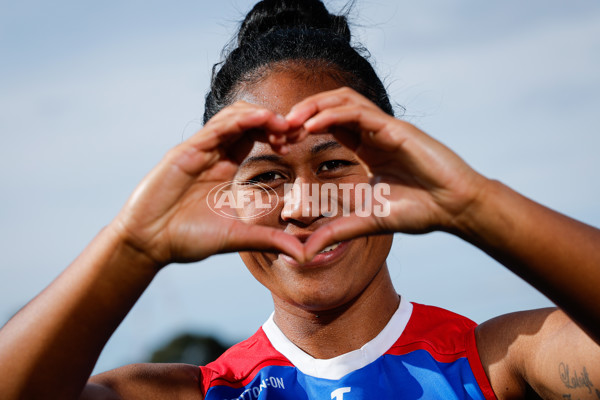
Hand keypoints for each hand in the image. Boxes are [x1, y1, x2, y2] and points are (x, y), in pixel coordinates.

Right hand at [110, 102, 304, 266]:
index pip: (255, 137)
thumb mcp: (238, 237)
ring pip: (232, 117)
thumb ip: (269, 240)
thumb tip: (303, 254)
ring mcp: (199, 151)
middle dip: (274, 120)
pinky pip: (215, 128)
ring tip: (283, 124)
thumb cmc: (187, 239)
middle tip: (297, 128)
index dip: (277, 134)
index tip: (299, 140)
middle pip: (247, 121)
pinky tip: (262, 120)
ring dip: (260, 115)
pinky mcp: (185, 152)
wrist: (149, 244)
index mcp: (225, 168)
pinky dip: (239, 120)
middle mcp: (214, 154)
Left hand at [284, 87, 488, 258]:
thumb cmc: (419, 211)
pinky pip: (359, 112)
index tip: (280, 143)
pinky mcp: (396, 129)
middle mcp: (374, 132)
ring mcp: (385, 128)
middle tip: (277, 129)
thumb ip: (336, 230)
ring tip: (290, 122)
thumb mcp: (367, 221)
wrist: (454, 208)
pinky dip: (333, 115)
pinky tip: (311, 127)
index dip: (303, 128)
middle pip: (331, 105)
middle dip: (302, 112)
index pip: (329, 125)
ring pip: (343, 100)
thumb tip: (305, 252)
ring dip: (313, 106)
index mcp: (367, 147)